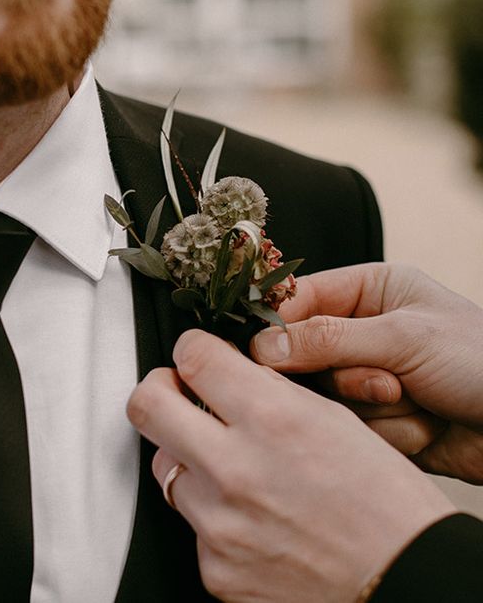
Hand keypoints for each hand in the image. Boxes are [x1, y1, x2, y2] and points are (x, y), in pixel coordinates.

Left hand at [127, 331, 454, 602]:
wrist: (405, 583)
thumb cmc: (385, 504)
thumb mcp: (333, 420)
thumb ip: (268, 392)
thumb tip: (225, 372)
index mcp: (272, 420)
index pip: (192, 357)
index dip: (191, 348)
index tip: (194, 355)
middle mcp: (234, 469)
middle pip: (147, 405)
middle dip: (159, 389)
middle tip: (176, 392)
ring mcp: (218, 524)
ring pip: (165, 466)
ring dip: (188, 457)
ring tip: (231, 467)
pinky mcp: (214, 568)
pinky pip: (191, 523)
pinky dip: (212, 513)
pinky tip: (251, 517)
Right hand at [251, 263, 482, 483]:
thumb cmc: (481, 361)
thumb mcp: (403, 338)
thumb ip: (328, 340)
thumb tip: (263, 347)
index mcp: (370, 292)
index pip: (299, 300)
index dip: (278, 326)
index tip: (262, 353)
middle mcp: (363, 332)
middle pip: (305, 355)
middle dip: (344, 376)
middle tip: (383, 382)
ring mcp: (369, 378)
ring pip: (328, 397)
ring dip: (372, 406)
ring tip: (415, 398)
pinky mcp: (377, 421)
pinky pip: (352, 428)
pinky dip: (391, 431)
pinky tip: (426, 424)